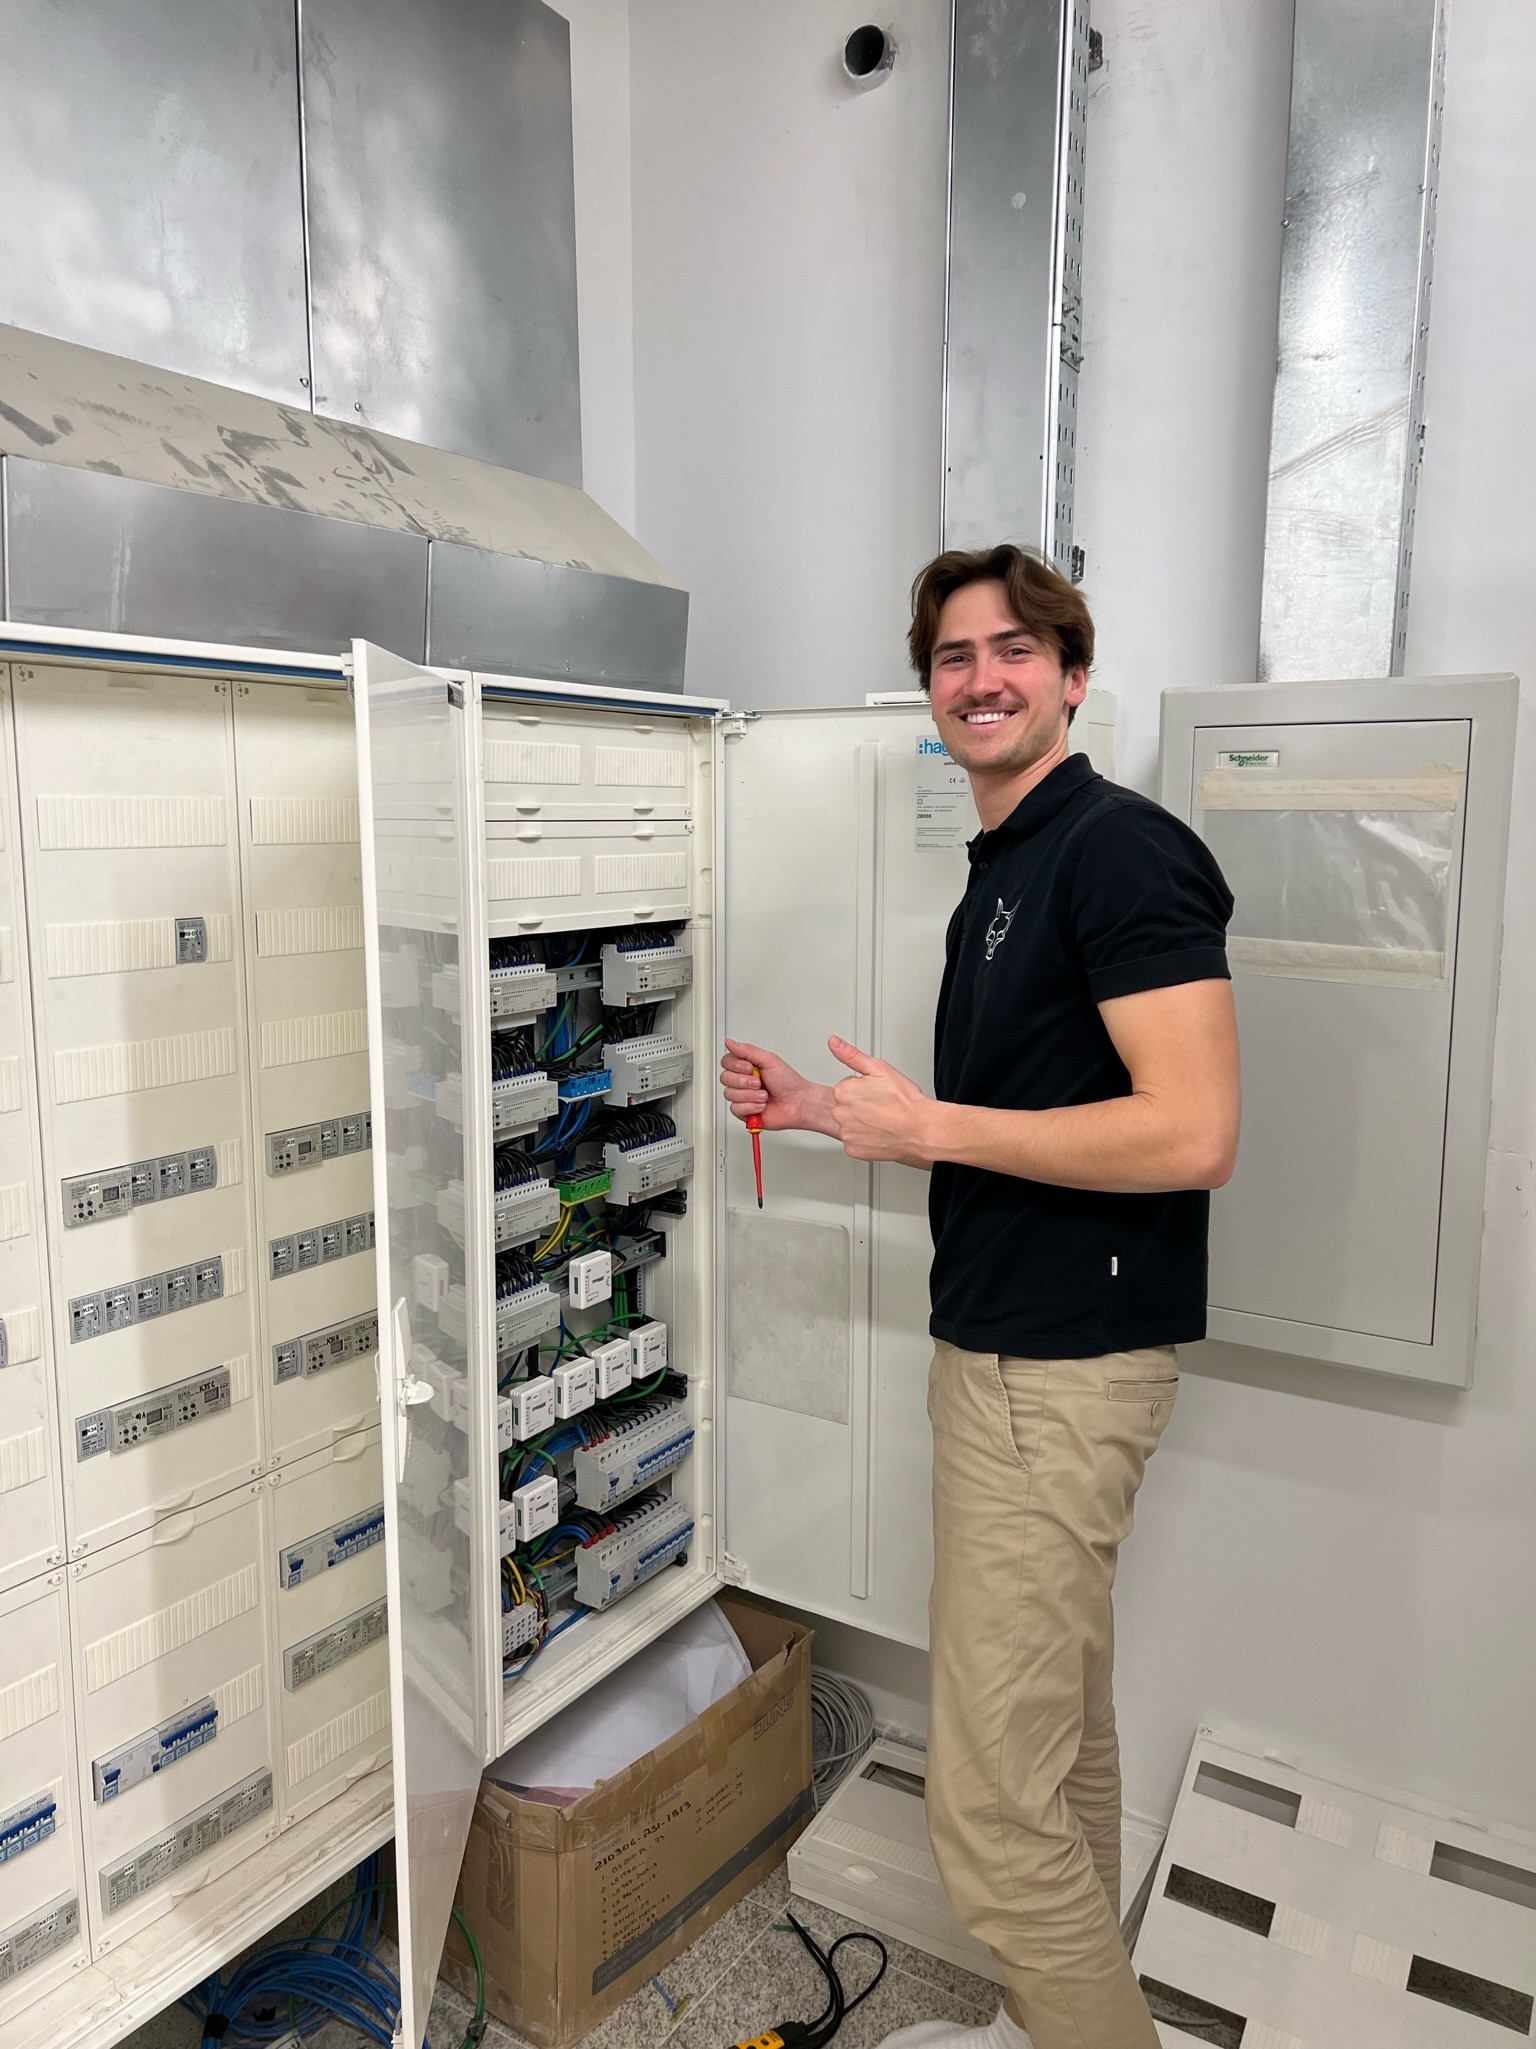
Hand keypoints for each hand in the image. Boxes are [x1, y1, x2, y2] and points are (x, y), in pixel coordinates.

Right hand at [720, 1038, 838, 1136]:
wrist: (798, 1103)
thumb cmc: (789, 1082)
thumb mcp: (769, 1060)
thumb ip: (747, 1050)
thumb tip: (729, 1042)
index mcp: (748, 1067)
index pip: (726, 1062)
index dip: (735, 1065)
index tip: (750, 1068)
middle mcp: (743, 1081)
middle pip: (725, 1078)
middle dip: (744, 1081)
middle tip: (759, 1082)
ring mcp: (743, 1096)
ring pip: (729, 1094)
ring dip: (750, 1095)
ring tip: (764, 1095)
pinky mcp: (744, 1111)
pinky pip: (735, 1108)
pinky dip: (751, 1107)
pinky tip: (762, 1106)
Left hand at [828, 1038, 940, 1165]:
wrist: (921, 1130)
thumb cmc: (904, 1101)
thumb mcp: (879, 1069)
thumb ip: (852, 1055)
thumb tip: (834, 1043)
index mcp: (843, 1092)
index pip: (846, 1087)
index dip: (864, 1088)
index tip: (877, 1093)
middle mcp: (840, 1114)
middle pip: (845, 1106)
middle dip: (860, 1105)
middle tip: (881, 1107)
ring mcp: (846, 1134)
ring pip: (850, 1124)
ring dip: (862, 1122)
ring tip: (882, 1121)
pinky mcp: (853, 1150)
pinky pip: (854, 1142)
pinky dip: (864, 1139)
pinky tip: (879, 1133)